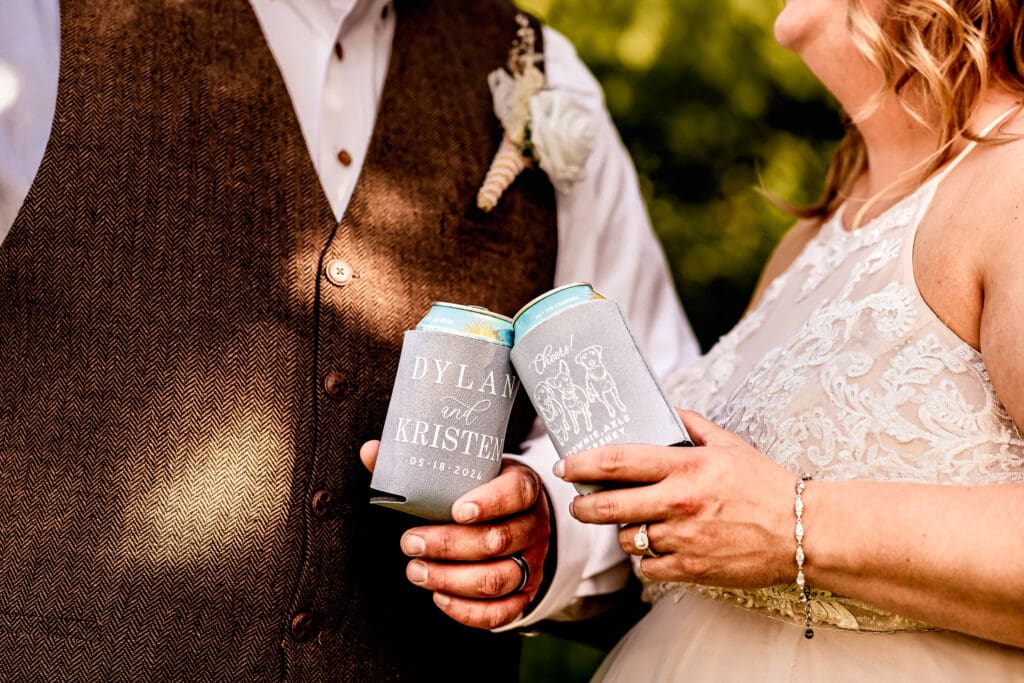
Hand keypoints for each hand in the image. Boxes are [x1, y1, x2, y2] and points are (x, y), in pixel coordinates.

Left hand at [360, 441, 550, 628]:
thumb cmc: (481, 489)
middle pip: (497, 540)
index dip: (489, 502)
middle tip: (410, 542)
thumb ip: (419, 464)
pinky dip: (467, 610)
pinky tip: (439, 596)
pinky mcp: (524, 592)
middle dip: (448, 545)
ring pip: (496, 579)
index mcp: (523, 487)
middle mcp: (534, 525)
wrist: (516, 515)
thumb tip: (371, 451)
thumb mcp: (465, 469)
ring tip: (416, 570)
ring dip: (450, 579)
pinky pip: (501, 612)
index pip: (516, 493)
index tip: (457, 510)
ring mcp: (532, 562)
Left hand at [557, 410, 795, 587]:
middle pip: (607, 506)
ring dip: (623, 532)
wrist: (804, 532)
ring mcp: (684, 539)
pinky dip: (647, 560)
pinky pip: (648, 568)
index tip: (566, 466)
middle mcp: (679, 502)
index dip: (582, 464)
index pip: (618, 462)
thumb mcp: (730, 446)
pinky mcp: (692, 570)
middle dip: (583, 507)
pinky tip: (657, 549)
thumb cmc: (766, 485)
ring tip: (634, 524)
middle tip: (579, 505)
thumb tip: (669, 411)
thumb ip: (694, 427)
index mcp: (685, 467)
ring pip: (627, 539)